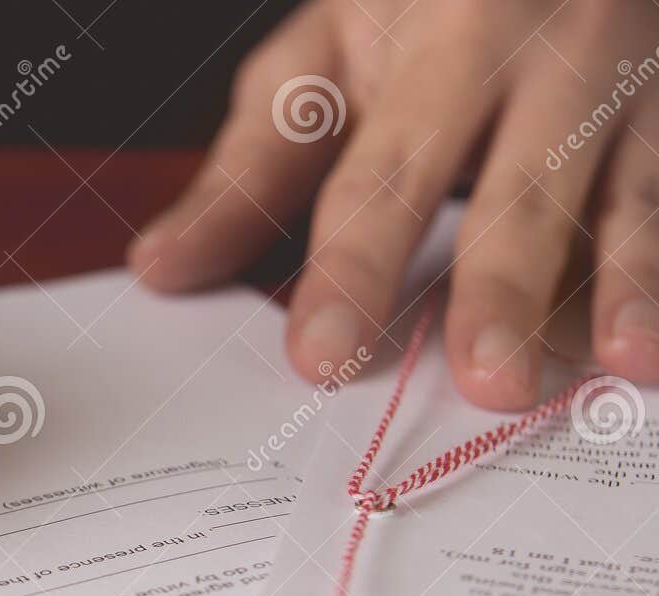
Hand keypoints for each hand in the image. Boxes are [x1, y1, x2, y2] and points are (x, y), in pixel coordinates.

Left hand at [128, 0, 658, 408]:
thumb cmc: (415, 8)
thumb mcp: (320, 65)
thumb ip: (250, 174)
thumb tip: (159, 271)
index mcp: (444, 37)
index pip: (385, 176)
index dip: (354, 271)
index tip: (323, 359)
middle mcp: (550, 50)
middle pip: (520, 189)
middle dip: (502, 289)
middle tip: (487, 385)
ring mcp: (632, 81)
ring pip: (624, 196)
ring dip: (619, 285)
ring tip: (610, 367)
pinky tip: (654, 349)